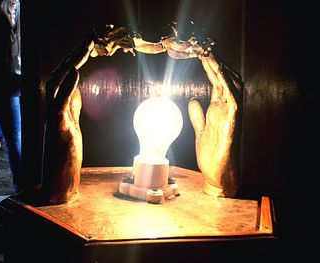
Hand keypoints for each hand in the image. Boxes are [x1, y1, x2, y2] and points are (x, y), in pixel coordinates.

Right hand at [41, 25, 134, 204]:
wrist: (58, 178)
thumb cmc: (64, 152)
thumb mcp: (70, 122)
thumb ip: (70, 105)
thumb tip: (75, 86)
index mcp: (58, 106)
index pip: (64, 77)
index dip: (74, 60)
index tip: (87, 47)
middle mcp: (53, 108)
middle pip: (59, 75)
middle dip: (74, 56)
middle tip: (88, 41)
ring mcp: (53, 118)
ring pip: (56, 84)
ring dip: (70, 65)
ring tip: (83, 50)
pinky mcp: (57, 128)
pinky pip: (59, 104)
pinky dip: (66, 87)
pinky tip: (74, 73)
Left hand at [188, 53, 242, 196]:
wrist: (217, 173)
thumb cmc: (211, 153)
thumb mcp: (200, 130)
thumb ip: (198, 115)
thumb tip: (193, 99)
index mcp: (217, 110)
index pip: (215, 84)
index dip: (210, 69)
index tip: (203, 55)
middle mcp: (225, 110)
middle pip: (225, 82)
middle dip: (217, 66)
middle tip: (208, 50)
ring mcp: (230, 117)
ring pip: (231, 89)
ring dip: (223, 74)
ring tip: (213, 59)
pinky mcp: (232, 126)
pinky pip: (233, 105)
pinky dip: (229, 91)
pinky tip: (222, 80)